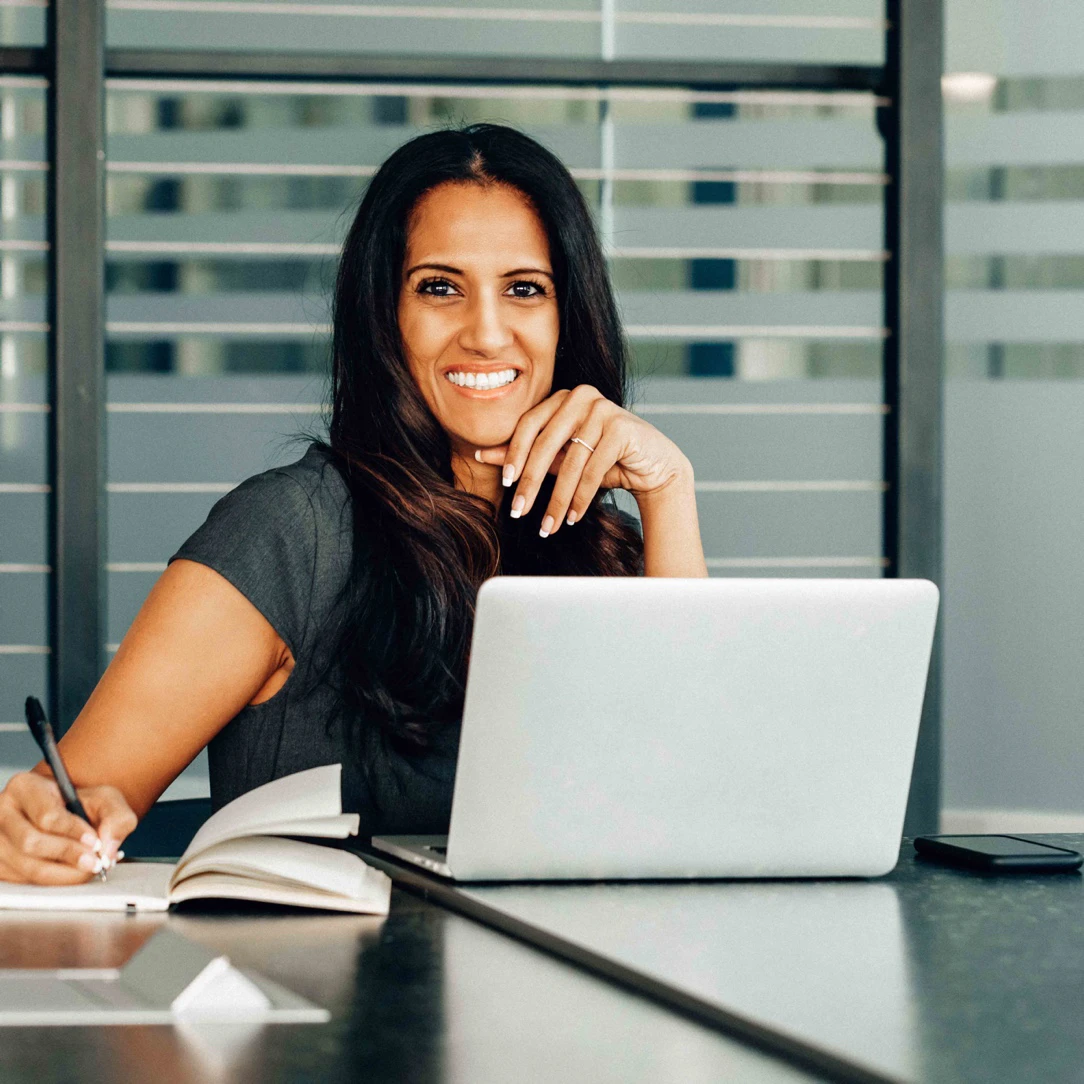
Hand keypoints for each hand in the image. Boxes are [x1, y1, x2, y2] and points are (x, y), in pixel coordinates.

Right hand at [0, 772, 136, 884]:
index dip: (72, 831)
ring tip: (87, 869)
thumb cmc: (80, 804)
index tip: (94, 841)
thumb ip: (116, 817)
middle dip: (68, 855)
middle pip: (31, 843)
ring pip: (27, 867)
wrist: (64, 815)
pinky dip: (52, 881)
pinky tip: (70, 872)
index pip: (46, 815)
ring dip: (63, 873)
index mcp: (25, 787)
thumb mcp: (105, 799)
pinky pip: (24, 881)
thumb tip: (107, 848)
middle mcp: (3, 812)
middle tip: (94, 862)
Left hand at [474, 384, 692, 536]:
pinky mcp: (622, 427)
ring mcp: (603, 409)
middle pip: (546, 443)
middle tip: (519, 512)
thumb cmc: (603, 460)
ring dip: (557, 499)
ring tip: (548, 525)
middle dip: (531, 482)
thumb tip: (482, 454)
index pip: (529, 424)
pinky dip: (581, 497)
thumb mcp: (561, 457)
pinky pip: (593, 469)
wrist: (653, 465)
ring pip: (570, 462)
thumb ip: (527, 454)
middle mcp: (581, 396)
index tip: (506, 485)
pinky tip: (573, 518)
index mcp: (562, 397)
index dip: (514, 455)